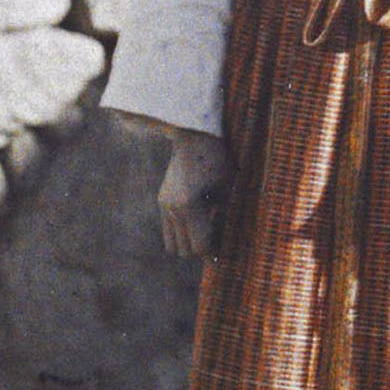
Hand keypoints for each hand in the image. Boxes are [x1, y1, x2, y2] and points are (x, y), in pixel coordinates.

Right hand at [159, 131, 231, 258]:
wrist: (194, 135)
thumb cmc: (218, 159)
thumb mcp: (227, 189)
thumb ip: (223, 218)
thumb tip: (224, 245)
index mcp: (189, 207)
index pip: (199, 246)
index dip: (213, 254)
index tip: (224, 255)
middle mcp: (172, 209)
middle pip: (185, 250)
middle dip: (202, 250)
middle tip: (218, 241)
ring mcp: (164, 205)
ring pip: (173, 244)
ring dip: (189, 243)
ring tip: (207, 232)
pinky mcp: (161, 201)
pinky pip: (168, 230)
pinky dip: (182, 233)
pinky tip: (197, 221)